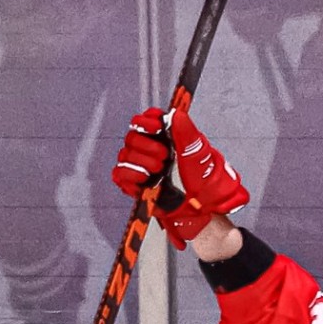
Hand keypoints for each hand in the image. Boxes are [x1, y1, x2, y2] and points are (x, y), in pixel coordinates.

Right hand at [111, 107, 249, 248]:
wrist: (200, 209)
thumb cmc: (203, 183)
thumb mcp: (198, 154)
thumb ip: (186, 132)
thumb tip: (177, 114)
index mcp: (165, 139)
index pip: (146, 120)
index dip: (148, 121)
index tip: (156, 127)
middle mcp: (151, 151)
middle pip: (132, 136)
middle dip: (147, 145)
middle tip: (164, 156)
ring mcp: (142, 168)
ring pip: (125, 154)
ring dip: (141, 161)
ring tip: (159, 169)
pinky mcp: (136, 185)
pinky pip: (119, 173)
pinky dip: (130, 174)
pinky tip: (145, 178)